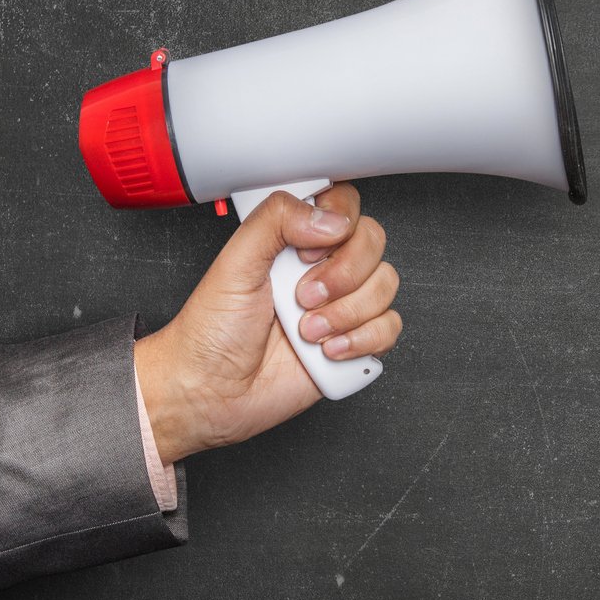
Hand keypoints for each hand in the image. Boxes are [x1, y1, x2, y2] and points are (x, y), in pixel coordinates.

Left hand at [133, 182, 402, 465]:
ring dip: (347, 313)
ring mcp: (342, 305)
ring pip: (386, 285)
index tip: (306, 251)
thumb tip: (329, 218)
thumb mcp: (234, 262)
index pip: (345, 206)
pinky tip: (327, 350)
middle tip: (304, 296)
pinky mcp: (355, 342)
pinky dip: (361, 340)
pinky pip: (389, 328)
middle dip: (343, 274)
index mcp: (296, 241)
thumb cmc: (210, 333)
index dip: (338, 223)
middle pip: (374, 242)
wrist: (211, 393)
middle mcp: (324, 268)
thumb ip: (276, 220)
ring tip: (308, 330)